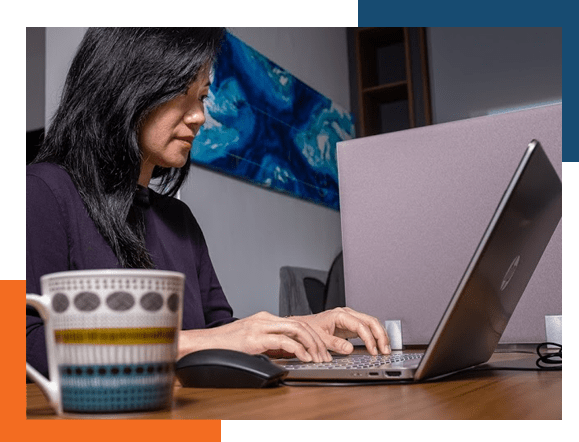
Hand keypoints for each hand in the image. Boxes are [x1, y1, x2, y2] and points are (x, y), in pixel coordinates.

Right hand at [178, 311, 332, 362]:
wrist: (202, 344)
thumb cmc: (223, 345)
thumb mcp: (250, 341)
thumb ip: (268, 343)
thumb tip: (286, 354)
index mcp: (264, 318)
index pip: (297, 322)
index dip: (313, 336)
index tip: (321, 350)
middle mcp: (264, 319)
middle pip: (301, 324)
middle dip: (317, 340)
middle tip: (326, 356)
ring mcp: (260, 327)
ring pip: (296, 329)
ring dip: (312, 344)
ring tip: (318, 358)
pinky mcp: (255, 338)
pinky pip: (284, 341)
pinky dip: (298, 350)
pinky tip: (304, 358)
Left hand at [292, 307, 390, 355]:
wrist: (303, 325)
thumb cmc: (310, 329)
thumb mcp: (320, 338)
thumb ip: (335, 343)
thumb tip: (349, 349)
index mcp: (340, 314)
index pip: (361, 325)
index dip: (369, 339)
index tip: (373, 351)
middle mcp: (347, 313)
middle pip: (371, 321)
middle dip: (380, 335)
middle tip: (385, 350)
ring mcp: (350, 318)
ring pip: (371, 323)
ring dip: (380, 335)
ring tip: (385, 349)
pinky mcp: (351, 324)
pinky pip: (367, 327)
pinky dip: (374, 336)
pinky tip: (377, 345)